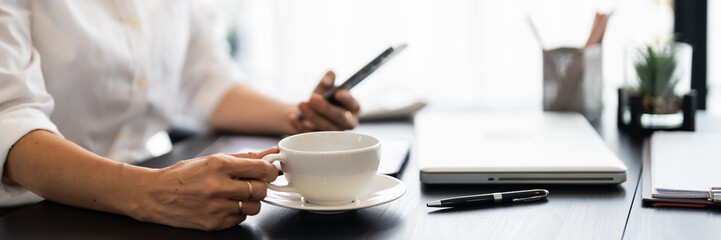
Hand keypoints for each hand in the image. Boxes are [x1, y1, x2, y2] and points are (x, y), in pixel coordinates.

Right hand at [132, 148, 278, 230]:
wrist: (154, 195)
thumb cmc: (183, 175)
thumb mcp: (212, 159)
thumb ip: (244, 158)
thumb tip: (271, 153)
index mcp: (219, 166)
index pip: (261, 169)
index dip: (270, 170)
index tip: (268, 171)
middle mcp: (219, 187)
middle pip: (261, 190)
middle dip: (259, 187)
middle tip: (249, 184)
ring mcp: (216, 208)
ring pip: (254, 207)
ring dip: (249, 201)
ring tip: (235, 195)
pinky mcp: (214, 224)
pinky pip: (240, 219)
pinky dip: (237, 212)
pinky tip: (224, 205)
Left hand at [289, 71, 360, 132]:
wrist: (311, 110)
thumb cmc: (324, 96)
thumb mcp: (326, 86)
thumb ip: (328, 79)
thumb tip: (328, 77)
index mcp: (353, 108)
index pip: (353, 104)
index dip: (347, 99)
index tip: (338, 93)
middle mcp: (347, 123)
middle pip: (340, 118)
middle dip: (326, 108)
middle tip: (312, 98)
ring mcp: (335, 134)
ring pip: (325, 128)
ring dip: (312, 116)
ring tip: (301, 104)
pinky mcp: (321, 141)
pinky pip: (311, 134)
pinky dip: (300, 126)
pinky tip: (293, 117)